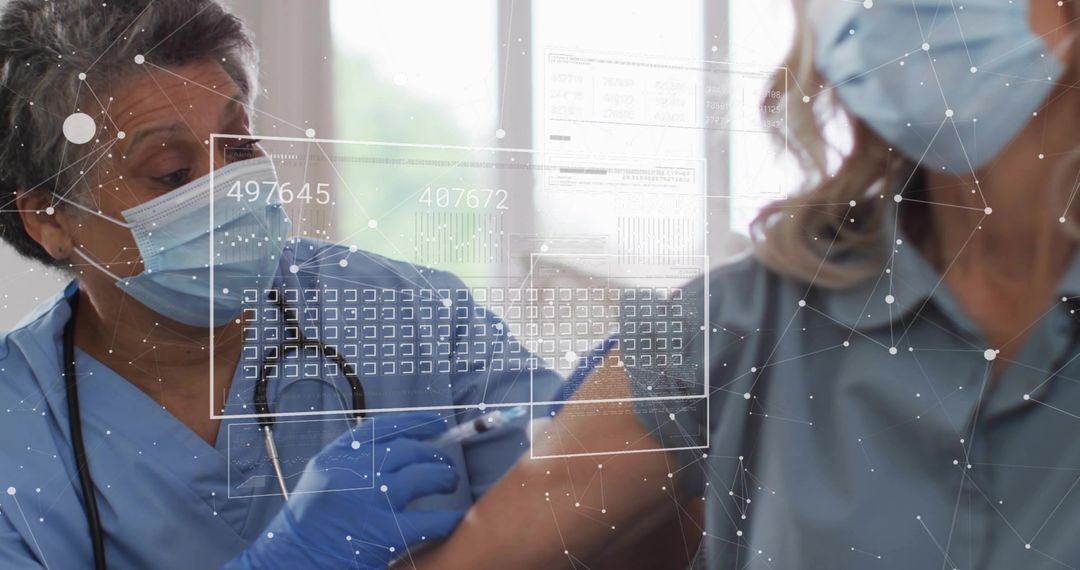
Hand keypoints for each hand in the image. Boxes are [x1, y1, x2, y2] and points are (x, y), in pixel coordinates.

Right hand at [224, 412, 464, 569]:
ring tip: (448, 482)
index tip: (437, 423)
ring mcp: (367, 501)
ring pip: (421, 476)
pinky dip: (448, 518)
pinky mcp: (382, 535)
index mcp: (335, 457)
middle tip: (445, 463)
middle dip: (433, 454)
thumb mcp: (321, 479)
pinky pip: (429, 520)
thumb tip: (399, 445)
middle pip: (407, 449)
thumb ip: (353, 460)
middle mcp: (351, 472)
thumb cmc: (306, 526)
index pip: (384, 427)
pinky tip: (457, 517)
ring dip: (442, 477)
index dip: (417, 421)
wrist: (285, 563)